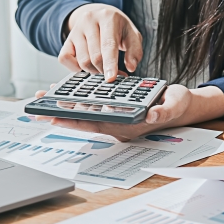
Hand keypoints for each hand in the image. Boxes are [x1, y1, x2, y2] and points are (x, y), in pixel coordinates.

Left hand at [34, 85, 223, 140]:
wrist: (183, 107)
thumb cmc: (178, 105)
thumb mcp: (175, 105)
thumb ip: (164, 111)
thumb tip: (151, 115)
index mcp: (130, 126)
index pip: (97, 124)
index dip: (75, 120)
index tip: (56, 116)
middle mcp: (121, 126)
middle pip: (87, 122)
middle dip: (63, 115)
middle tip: (40, 108)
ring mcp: (118, 121)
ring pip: (88, 116)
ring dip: (68, 109)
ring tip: (47, 100)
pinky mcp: (119, 112)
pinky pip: (95, 110)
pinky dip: (80, 104)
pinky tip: (69, 97)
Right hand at [59, 3, 142, 81]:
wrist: (100, 15)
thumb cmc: (119, 28)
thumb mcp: (133, 35)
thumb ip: (135, 51)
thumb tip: (131, 67)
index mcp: (107, 18)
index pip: (108, 45)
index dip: (110, 64)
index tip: (111, 78)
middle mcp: (88, 21)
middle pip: (95, 56)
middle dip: (105, 70)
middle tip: (113, 72)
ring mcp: (75, 30)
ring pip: (82, 61)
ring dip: (94, 70)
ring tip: (102, 66)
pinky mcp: (67, 39)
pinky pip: (65, 59)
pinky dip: (76, 68)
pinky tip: (88, 64)